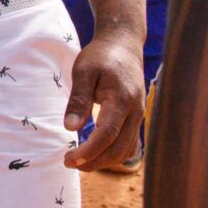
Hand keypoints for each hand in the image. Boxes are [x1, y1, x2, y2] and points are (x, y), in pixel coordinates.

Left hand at [67, 30, 147, 171]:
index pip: (106, 135)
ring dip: (103, 161)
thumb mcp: (83, 71)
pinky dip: (112, 153)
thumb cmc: (101, 56)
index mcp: (121, 99)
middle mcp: (135, 111)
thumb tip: (70, 128)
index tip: (69, 159)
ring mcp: (139, 116)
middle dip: (93, 162)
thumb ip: (78, 100)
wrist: (124, 44)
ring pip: (125, 151)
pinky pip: (129, 144)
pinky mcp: (137, 118)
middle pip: (117, 149)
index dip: (88, 152)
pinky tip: (95, 152)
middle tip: (68, 162)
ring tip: (79, 160)